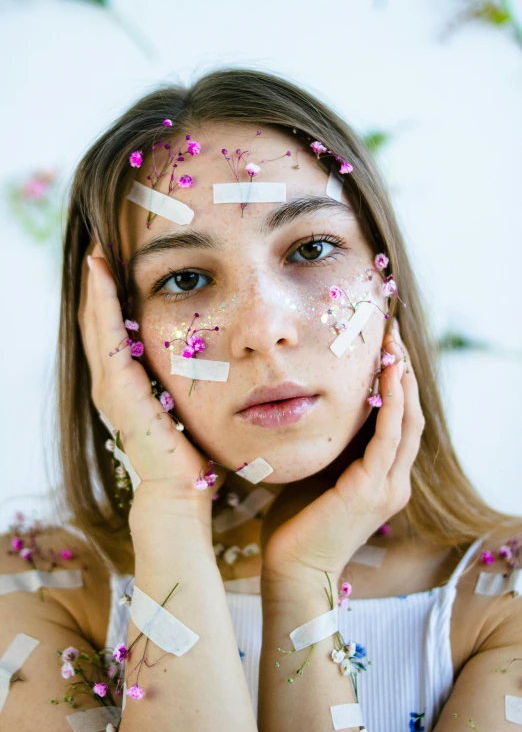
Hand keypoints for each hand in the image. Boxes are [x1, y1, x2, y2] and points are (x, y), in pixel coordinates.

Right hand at [78, 242, 219, 536]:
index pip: (114, 326)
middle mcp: (112, 380)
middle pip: (98, 318)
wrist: (180, 492)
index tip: (119, 254)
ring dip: (95, 282)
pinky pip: (107, 337)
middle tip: (102, 239)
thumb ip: (188, 377)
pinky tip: (100, 270)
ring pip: (96, 321)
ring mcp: (110, 384)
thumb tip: (218, 351)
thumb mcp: (189, 402)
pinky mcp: (118, 389)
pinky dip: (101, 302)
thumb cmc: (192, 451)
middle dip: (99, 279)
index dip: (111, 291)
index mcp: (128, 381)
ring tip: (97, 245)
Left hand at [260, 324, 424, 584]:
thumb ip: (330, 448)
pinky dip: (392, 403)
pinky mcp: (372, 488)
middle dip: (403, 371)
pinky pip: (388, 436)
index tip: (384, 347)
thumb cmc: (296, 523)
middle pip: (410, 415)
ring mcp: (387, 485)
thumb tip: (318, 410)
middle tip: (392, 332)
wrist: (291, 569)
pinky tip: (389, 374)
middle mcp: (393, 480)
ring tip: (394, 342)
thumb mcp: (318, 474)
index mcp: (382, 478)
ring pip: (406, 421)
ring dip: (402, 379)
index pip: (398, 421)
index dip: (397, 383)